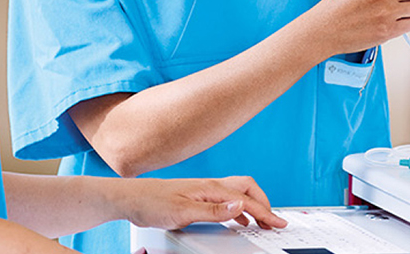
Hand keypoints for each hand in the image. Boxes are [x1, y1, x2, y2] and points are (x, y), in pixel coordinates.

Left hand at [112, 175, 286, 230]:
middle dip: (264, 203)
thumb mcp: (183, 211)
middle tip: (273, 221)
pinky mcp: (196, 196)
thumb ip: (213, 211)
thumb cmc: (151, 202)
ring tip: (261, 222)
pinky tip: (238, 220)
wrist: (130, 198)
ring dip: (253, 205)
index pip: (246, 199)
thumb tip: (239, 206)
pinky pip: (226, 199)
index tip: (278, 223)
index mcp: (210, 188)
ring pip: (237, 193)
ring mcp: (203, 190)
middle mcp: (209, 186)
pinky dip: (239, 209)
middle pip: (246, 187)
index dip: (265, 212)